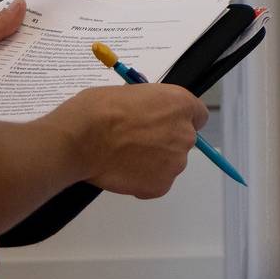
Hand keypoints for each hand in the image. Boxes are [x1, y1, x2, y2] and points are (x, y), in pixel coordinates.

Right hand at [60, 83, 209, 199]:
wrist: (82, 137)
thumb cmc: (99, 110)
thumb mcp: (131, 93)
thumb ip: (150, 107)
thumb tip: (148, 116)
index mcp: (180, 104)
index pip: (197, 116)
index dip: (178, 120)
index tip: (164, 124)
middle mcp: (185, 133)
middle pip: (182, 141)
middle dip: (164, 142)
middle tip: (135, 143)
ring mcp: (176, 162)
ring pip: (169, 164)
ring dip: (153, 162)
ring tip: (123, 157)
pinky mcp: (161, 185)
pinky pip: (156, 184)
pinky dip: (142, 181)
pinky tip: (121, 171)